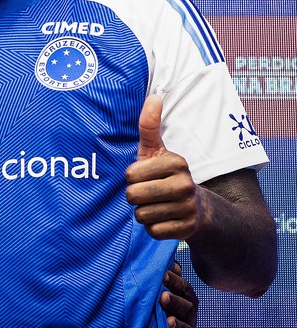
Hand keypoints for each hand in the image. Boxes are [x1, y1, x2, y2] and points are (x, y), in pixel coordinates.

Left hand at [125, 95, 208, 239]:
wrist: (198, 208)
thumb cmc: (166, 175)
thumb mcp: (156, 150)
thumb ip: (150, 126)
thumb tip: (154, 96)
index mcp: (176, 162)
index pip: (131, 175)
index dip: (132, 178)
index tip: (144, 176)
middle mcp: (185, 184)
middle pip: (134, 196)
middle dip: (134, 196)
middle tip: (146, 193)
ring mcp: (188, 208)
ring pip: (141, 215)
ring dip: (142, 212)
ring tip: (156, 205)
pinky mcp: (187, 229)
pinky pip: (152, 231)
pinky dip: (153, 228)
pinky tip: (163, 219)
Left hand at [160, 261, 197, 327]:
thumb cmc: (153, 304)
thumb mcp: (158, 288)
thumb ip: (164, 275)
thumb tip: (170, 262)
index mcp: (184, 298)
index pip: (183, 288)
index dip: (175, 281)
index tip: (163, 273)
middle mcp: (188, 316)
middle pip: (186, 308)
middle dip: (175, 302)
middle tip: (162, 296)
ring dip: (178, 326)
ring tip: (168, 321)